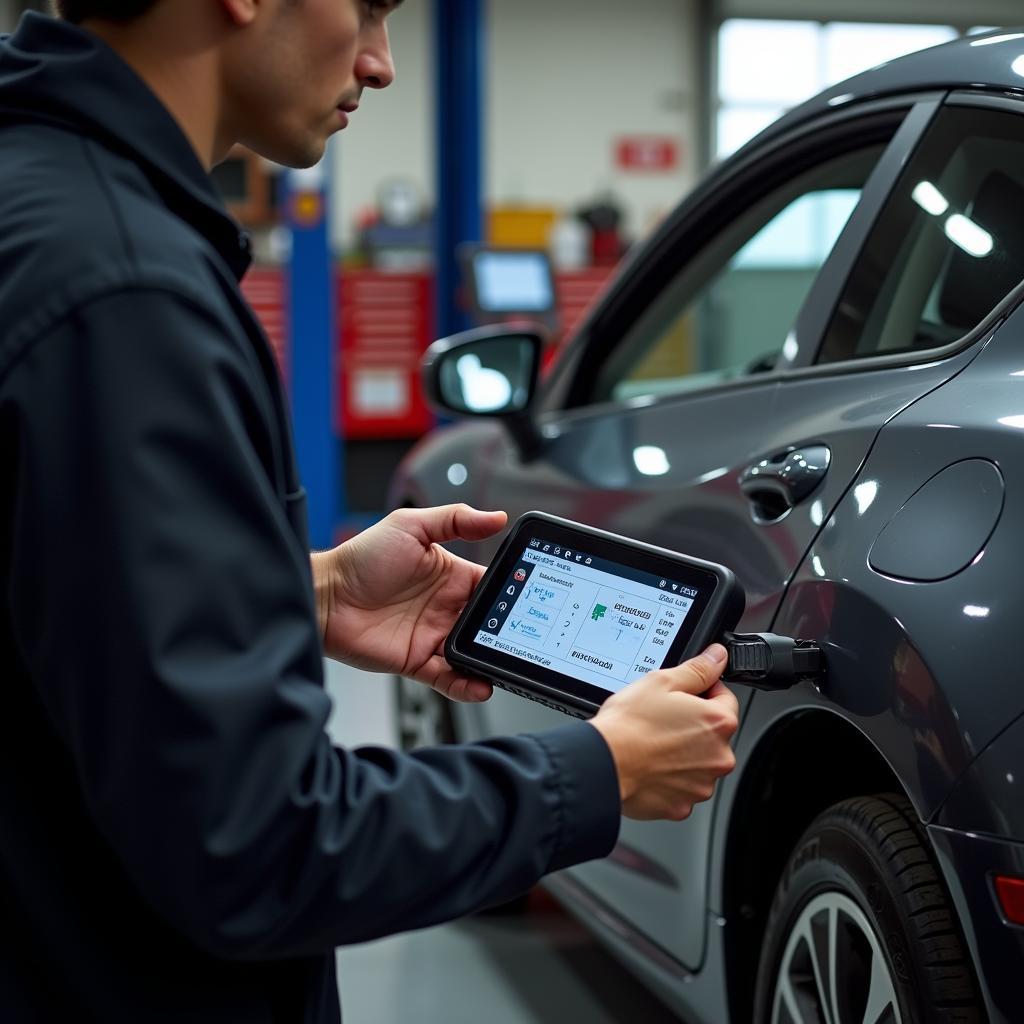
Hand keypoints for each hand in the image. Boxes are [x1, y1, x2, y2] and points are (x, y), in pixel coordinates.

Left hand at [312, 504, 507, 701]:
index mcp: (450, 577)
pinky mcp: (417, 662)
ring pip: (473, 654)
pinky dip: (466, 685)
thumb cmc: (361, 558)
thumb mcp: (411, 527)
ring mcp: (432, 636)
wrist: (324, 595)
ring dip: (491, 660)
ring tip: (508, 665)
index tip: (531, 598)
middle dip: (507, 631)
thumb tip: (497, 518)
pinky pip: (448, 678)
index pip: (492, 587)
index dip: (513, 593)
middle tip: (525, 637)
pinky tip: (479, 685)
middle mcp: (445, 608)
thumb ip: (456, 520)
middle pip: (489, 623)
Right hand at [590, 645, 738, 820]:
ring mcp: (701, 784)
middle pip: (712, 734)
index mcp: (718, 723)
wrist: (603, 764)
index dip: (704, 692)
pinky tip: (649, 764)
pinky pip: (682, 787)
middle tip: (661, 719)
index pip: (725, 699)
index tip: (684, 696)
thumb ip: (698, 669)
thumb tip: (718, 657)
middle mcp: (718, 757)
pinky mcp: (683, 806)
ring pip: (698, 762)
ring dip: (682, 753)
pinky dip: (669, 778)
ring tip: (652, 743)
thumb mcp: (662, 682)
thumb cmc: (628, 725)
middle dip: (692, 725)